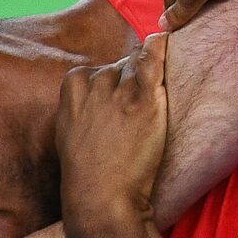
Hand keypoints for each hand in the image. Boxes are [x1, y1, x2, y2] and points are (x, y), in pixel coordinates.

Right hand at [55, 33, 169, 237]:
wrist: (101, 198)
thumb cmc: (87, 170)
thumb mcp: (70, 130)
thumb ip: (81, 104)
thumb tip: (97, 86)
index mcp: (72, 89)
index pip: (97, 70)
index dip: (112, 85)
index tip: (118, 104)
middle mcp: (95, 86)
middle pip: (120, 66)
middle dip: (130, 82)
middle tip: (136, 113)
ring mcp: (120, 92)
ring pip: (138, 65)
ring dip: (147, 77)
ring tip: (150, 104)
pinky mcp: (144, 103)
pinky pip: (154, 63)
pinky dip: (160, 49)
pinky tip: (167, 40)